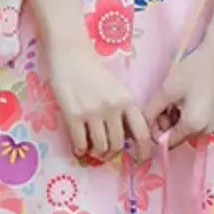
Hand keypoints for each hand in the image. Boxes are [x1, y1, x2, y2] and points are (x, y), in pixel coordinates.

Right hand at [46, 42, 152, 163]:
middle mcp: (112, 108)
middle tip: (106, 152)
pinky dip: (80, 149)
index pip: (142, 132)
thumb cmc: (93, 71)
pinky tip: (79, 145)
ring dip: (97, 153)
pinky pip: (80, 143)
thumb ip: (123, 110)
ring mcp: (92, 112)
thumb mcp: (116, 88)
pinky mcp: (73, 115)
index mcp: (126, 100)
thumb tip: (127, 138)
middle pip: (117, 144)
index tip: (140, 159)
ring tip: (92, 149)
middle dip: (112, 153)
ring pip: (100, 147)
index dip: (143, 151)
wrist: (70, 54)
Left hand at [146, 39, 213, 150]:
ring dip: (183, 119)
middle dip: (170, 123)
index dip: (158, 132)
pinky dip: (196, 115)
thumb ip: (152, 112)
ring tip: (179, 98)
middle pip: (183, 135)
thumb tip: (144, 127)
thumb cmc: (194, 70)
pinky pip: (205, 122)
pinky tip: (194, 97)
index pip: (170, 142)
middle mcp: (210, 130)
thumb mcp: (167, 90)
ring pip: (194, 128)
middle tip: (165, 103)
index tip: (154, 115)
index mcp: (195, 126)